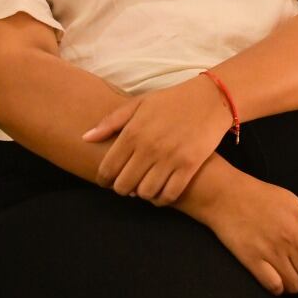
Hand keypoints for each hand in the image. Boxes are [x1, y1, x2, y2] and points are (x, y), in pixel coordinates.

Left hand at [82, 76, 233, 203]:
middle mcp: (149, 147)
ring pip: (145, 193)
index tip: (106, 181)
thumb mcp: (140, 103)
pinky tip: (160, 192)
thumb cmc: (172, 101)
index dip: (103, 180)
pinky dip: (161, 198)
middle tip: (126, 184)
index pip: (108, 168)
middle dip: (121, 188)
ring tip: (144, 186)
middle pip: (124, 185)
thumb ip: (111, 121)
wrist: (211, 98)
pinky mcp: (189, 166)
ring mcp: (170, 158)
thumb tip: (86, 138)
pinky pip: (169, 194)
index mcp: (133, 132)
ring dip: (142, 193)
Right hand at [188, 171, 297, 294]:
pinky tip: (273, 278)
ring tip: (286, 274)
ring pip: (294, 286)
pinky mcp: (252, 260)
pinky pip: (275, 287)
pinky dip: (277, 287)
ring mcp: (272, 250)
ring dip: (292, 284)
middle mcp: (291, 239)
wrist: (227, 195)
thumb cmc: (262, 198)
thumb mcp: (293, 204)